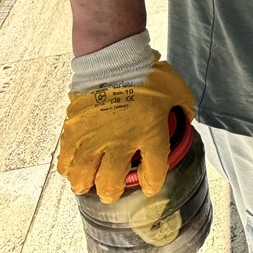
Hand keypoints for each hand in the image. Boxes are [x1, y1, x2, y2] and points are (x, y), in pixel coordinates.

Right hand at [56, 61, 195, 202]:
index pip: (153, 172)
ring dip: (85, 184)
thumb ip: (183, 108)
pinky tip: (71, 169)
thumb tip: (185, 118)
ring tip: (86, 185)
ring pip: (84, 175)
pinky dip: (68, 167)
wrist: (116, 61)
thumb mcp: (177, 91)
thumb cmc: (148, 75)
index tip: (149, 185)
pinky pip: (66, 158)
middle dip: (112, 191)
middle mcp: (120, 143)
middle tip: (112, 191)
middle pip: (111, 183)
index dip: (151, 183)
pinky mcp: (75, 130)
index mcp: (150, 135)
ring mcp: (95, 139)